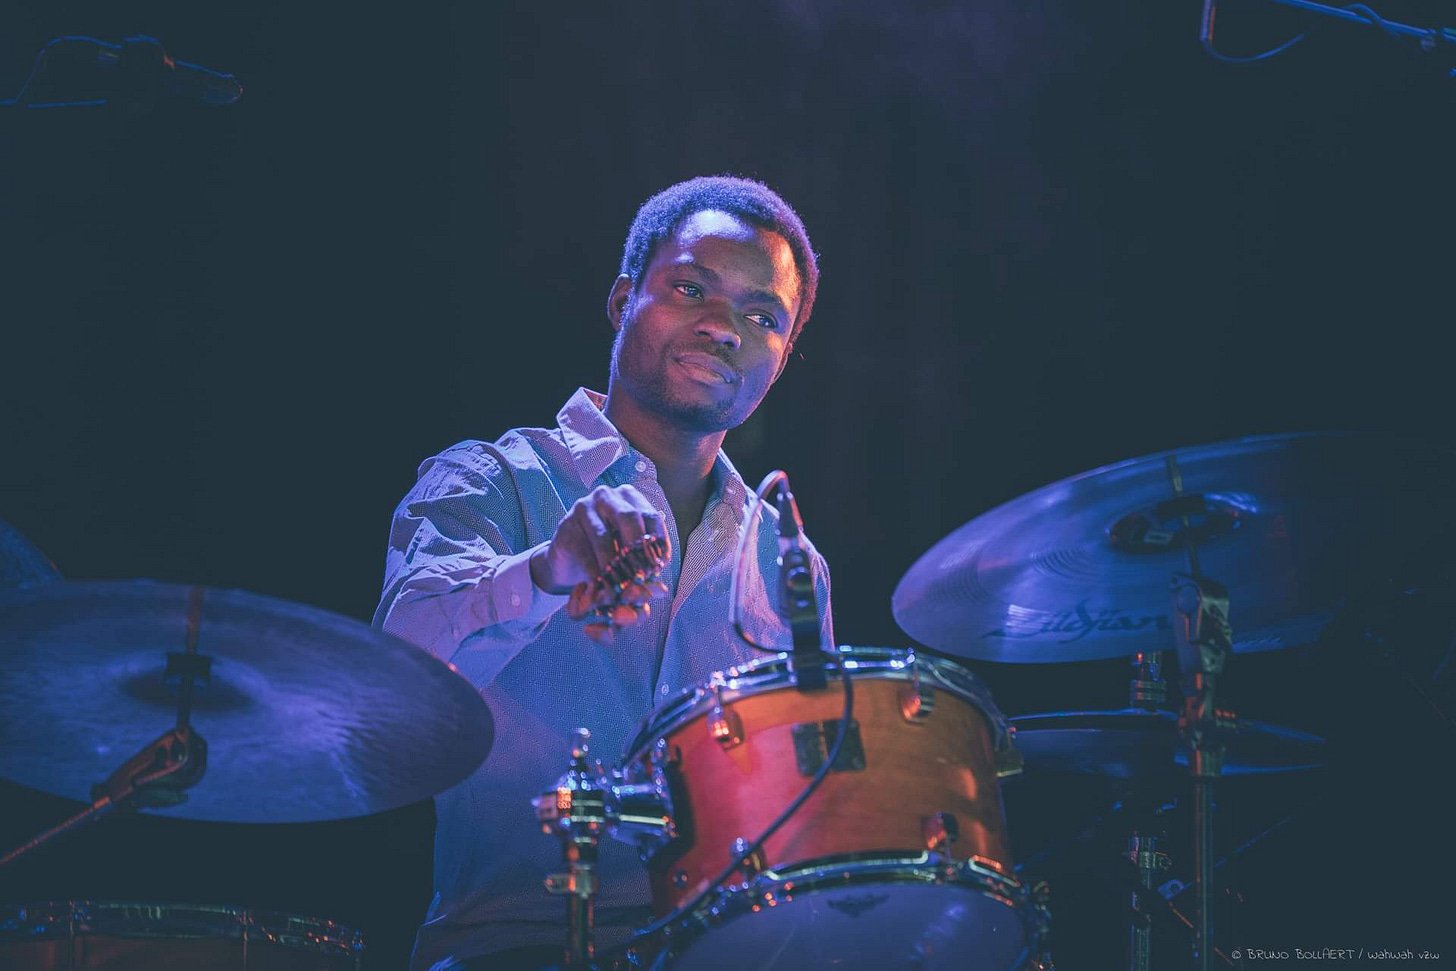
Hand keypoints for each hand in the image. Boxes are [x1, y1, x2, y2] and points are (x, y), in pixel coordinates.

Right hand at [530, 485, 670, 636]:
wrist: (570, 560)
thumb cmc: (607, 553)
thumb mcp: (629, 554)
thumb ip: (645, 564)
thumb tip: (661, 590)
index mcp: (629, 497)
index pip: (651, 516)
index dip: (658, 543)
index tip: (660, 567)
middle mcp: (607, 496)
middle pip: (629, 518)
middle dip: (638, 549)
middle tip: (643, 575)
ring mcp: (584, 508)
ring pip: (604, 537)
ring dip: (615, 565)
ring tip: (623, 586)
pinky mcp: (567, 527)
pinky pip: (584, 552)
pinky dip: (594, 573)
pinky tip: (601, 587)